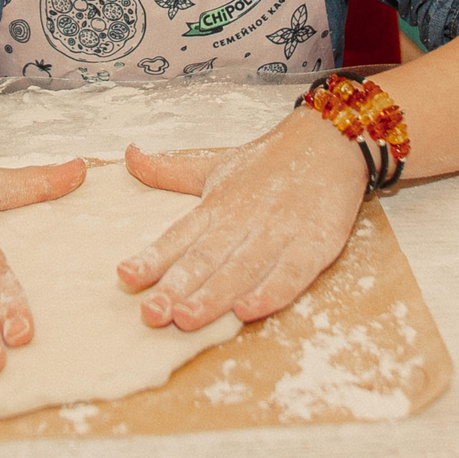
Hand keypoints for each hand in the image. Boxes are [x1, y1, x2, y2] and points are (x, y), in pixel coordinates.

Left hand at [118, 110, 365, 331]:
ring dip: (214, 296)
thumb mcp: (216, 165)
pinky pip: (291, 273)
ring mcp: (280, 232)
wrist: (332, 138)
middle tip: (151, 314)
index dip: (152, 257)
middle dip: (177, 288)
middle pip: (206, 258)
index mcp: (217, 205)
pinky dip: (270, 292)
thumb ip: (170, 171)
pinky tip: (248, 310)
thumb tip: (129, 154)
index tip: (125, 276)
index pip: (179, 235)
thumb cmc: (270, 160)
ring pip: (242, 269)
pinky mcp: (315, 243)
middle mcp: (244, 220)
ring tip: (186, 319)